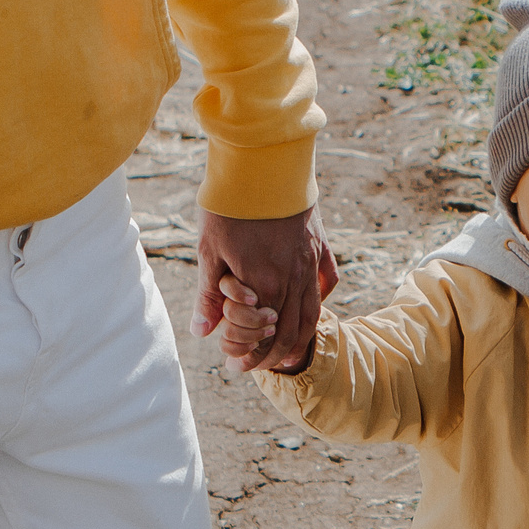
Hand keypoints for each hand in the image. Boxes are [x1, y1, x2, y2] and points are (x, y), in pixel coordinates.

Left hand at [195, 206, 337, 375]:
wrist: (262, 161)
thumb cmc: (230, 204)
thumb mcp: (209, 250)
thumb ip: (209, 295)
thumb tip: (202, 332)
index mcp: (266, 282)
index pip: (263, 335)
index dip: (248, 354)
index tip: (233, 363)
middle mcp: (294, 277)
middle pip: (290, 333)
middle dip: (270, 357)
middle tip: (252, 367)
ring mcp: (310, 262)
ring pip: (312, 315)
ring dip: (296, 340)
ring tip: (280, 353)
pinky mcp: (320, 245)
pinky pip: (326, 284)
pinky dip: (318, 303)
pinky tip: (304, 310)